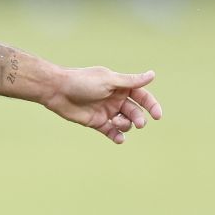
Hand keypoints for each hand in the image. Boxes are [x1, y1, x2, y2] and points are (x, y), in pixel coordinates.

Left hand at [43, 67, 162, 144]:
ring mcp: (107, 111)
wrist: (57, 90)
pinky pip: (111, 132)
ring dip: (125, 125)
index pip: (142, 96)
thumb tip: (153, 74)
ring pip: (125, 122)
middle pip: (135, 111)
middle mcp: (116, 99)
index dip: (151, 106)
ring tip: (116, 123)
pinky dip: (117, 136)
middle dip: (139, 118)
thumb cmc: (82, 82)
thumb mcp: (109, 81)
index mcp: (121, 86)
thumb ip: (131, 81)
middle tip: (138, 123)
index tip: (158, 115)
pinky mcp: (97, 122)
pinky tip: (120, 139)